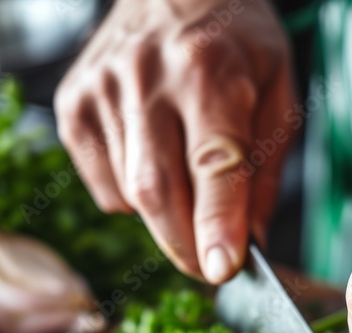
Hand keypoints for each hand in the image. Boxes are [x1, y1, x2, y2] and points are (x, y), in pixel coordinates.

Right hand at [54, 0, 295, 281]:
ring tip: (192, 188)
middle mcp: (146, 77)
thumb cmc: (235, 43)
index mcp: (208, 69)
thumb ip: (265, 171)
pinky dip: (134, 199)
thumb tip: (249, 242)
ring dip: (167, 220)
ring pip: (131, 195)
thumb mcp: (278, 94)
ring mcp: (101, 91)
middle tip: (209, 267)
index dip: (217, 222)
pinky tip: (156, 165)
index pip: (212, 161)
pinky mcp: (73, 107)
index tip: (223, 269)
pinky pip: (104, 187)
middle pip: (158, 190)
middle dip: (186, 245)